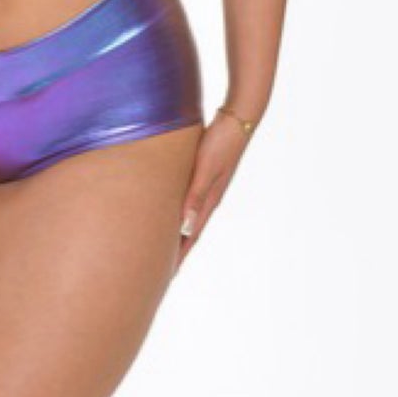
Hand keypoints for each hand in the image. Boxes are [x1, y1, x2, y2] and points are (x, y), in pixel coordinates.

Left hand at [175, 111, 253, 273]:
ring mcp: (208, 189)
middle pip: (189, 234)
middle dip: (175, 253)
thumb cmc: (221, 142)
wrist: (239, 120)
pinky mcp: (205, 177)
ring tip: (163, 250)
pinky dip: (179, 216)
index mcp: (208, 201)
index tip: (165, 276)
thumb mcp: (205, 169)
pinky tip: (173, 216)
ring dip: (177, 236)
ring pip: (189, 220)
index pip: (190, 237)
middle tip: (159, 272)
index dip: (177, 257)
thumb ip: (194, 196)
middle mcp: (208, 199)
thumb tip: (184, 228)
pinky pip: (189, 204)